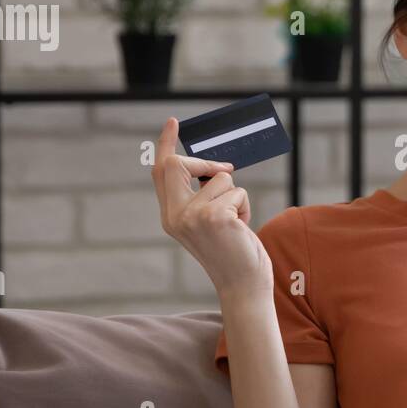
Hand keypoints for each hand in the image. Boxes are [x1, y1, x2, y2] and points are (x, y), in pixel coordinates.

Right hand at [151, 117, 273, 299]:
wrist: (242, 284)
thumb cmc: (231, 252)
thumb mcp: (207, 223)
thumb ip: (201, 198)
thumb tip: (215, 168)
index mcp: (170, 216)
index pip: (161, 173)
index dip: (166, 145)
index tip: (173, 123)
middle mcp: (175, 215)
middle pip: (180, 164)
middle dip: (208, 164)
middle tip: (228, 168)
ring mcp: (193, 216)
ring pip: (221, 178)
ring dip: (236, 197)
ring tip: (236, 223)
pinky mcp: (215, 216)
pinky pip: (237, 191)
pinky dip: (245, 207)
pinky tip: (242, 229)